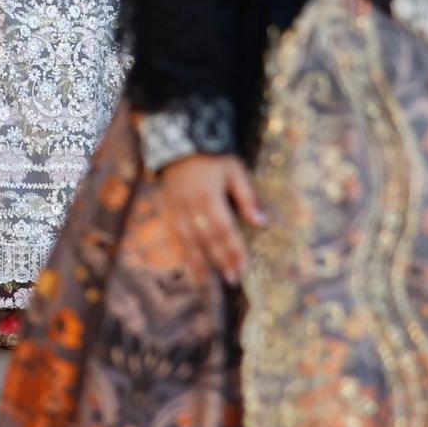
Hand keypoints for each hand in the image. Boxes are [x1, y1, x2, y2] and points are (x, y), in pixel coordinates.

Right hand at [157, 153, 264, 284]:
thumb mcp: (235, 171)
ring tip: (206, 282)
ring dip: (197, 262)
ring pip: (185, 240)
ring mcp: (175, 209)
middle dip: (220, 260)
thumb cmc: (213, 158)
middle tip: (232, 279)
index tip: (244, 268)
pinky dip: (179, 252)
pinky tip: (186, 266)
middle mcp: (190, 206)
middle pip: (206, 238)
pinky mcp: (166, 210)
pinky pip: (171, 235)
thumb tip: (262, 223)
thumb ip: (247, 197)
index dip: (234, 250)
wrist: (180, 144)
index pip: (224, 230)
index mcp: (209, 196)